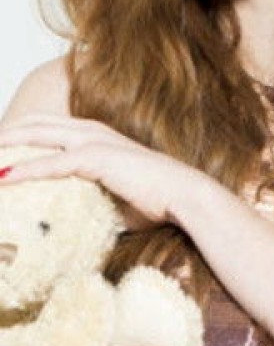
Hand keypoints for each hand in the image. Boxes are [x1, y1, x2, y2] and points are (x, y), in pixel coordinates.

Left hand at [0, 114, 200, 224]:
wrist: (183, 195)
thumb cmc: (154, 199)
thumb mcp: (114, 196)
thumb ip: (91, 198)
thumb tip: (75, 221)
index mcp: (95, 135)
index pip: (47, 127)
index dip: (19, 134)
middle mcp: (91, 131)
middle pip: (34, 124)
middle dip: (5, 134)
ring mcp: (93, 142)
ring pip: (36, 136)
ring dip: (6, 146)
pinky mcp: (96, 158)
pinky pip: (51, 163)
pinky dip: (24, 170)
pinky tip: (4, 177)